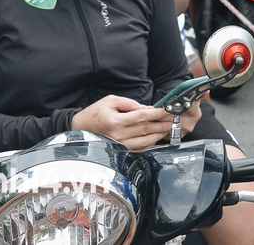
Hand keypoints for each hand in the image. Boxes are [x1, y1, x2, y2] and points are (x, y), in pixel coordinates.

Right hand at [71, 95, 201, 149]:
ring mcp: (119, 145)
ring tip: (168, 129)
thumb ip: (129, 104)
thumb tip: (147, 108)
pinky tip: (157, 138)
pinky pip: (138, 149)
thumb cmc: (95, 113)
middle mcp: (118, 135)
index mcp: (115, 121)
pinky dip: (150, 144)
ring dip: (158, 135)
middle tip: (173, 120)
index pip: (141, 116)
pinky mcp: (120, 151)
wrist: (79, 129)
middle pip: (146, 129)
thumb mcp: (110, 101)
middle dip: (161, 124)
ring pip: (144, 141)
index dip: (156, 113)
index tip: (166, 110)